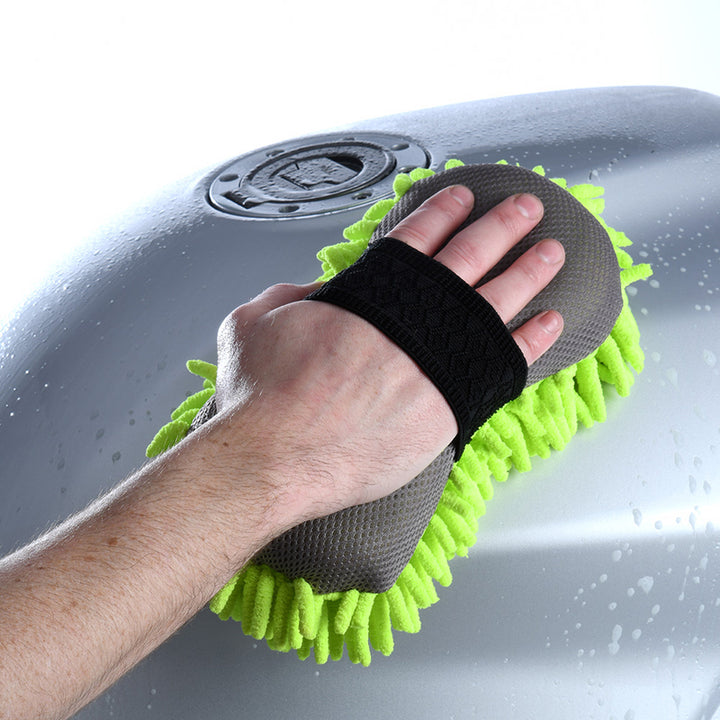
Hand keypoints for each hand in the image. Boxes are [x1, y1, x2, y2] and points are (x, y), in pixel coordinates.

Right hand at [213, 186, 564, 516]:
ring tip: (552, 252)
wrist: (275, 458)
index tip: (465, 198)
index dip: (443, 211)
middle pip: (470, 255)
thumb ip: (291, 295)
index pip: (416, 236)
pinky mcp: (449, 406)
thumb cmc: (263, 398)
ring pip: (497, 301)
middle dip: (502, 226)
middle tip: (527, 208)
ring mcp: (436, 360)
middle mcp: (411, 318)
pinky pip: (504, 364)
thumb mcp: (254, 321)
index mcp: (368, 290)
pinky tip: (550, 321)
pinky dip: (530, 340)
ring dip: (529, 271)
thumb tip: (314, 293)